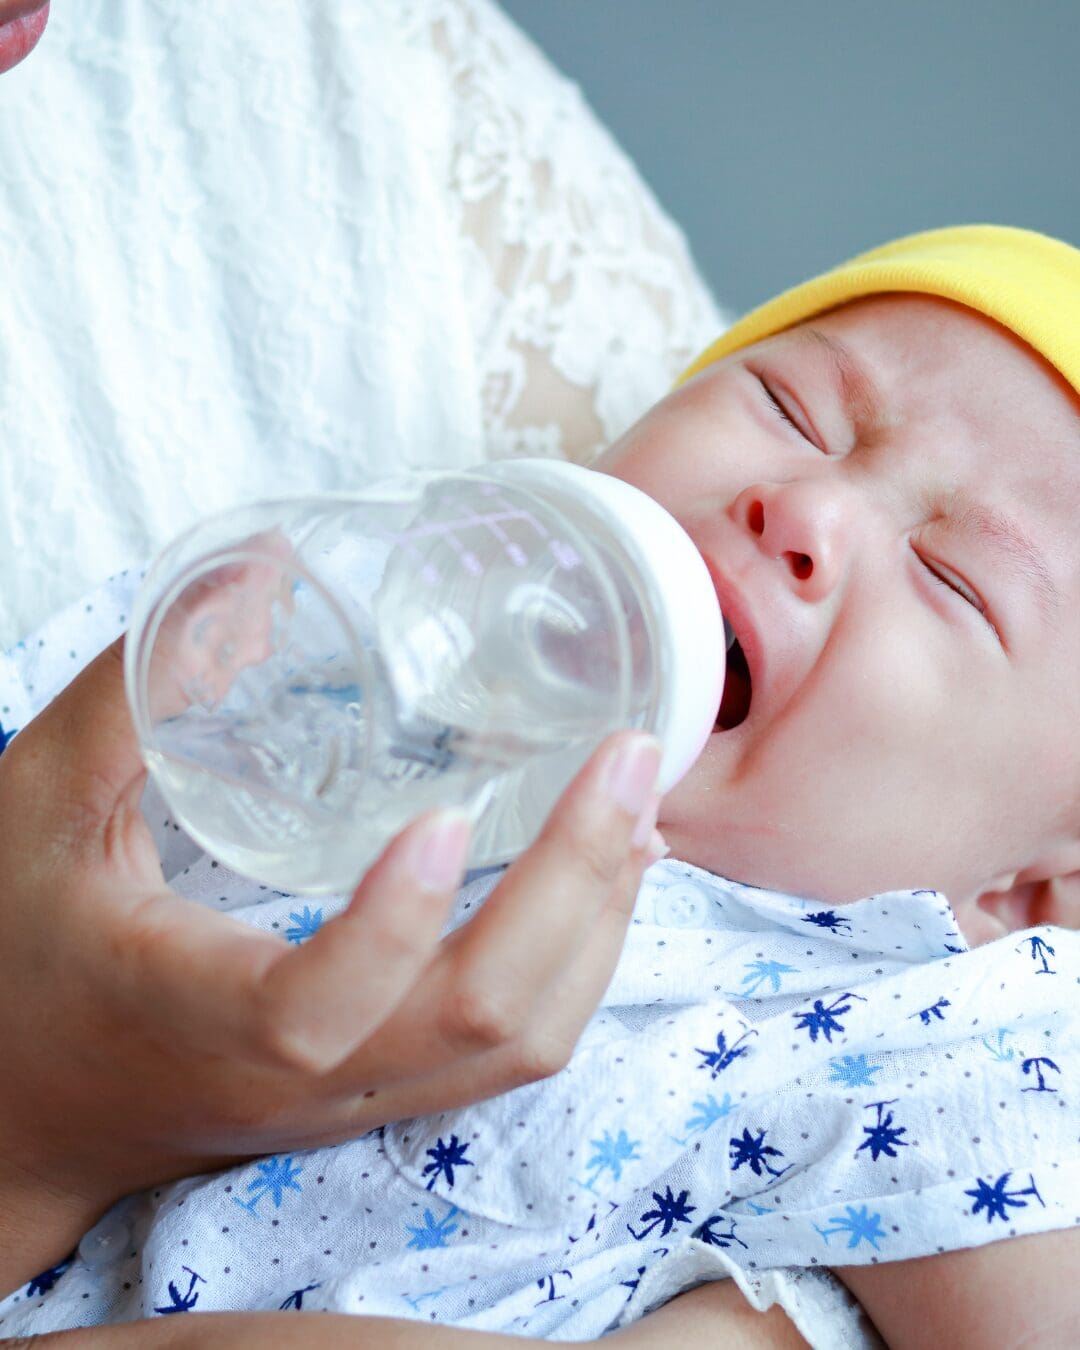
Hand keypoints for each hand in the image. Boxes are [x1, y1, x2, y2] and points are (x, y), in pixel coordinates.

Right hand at [0, 638, 663, 1289]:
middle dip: (576, 886)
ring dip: (600, 925)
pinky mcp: (385, 1092)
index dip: (393, 919)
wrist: (27, 1111)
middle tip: (629, 760)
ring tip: (638, 808)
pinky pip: (513, 1050)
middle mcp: (302, 1080)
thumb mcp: (40, 814)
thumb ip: (132, 699)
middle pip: (480, 1022)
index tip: (443, 810)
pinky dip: (581, 961)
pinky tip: (600, 879)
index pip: (320, 1005)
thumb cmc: (23, 954)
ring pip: (521, 1048)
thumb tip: (257, 581)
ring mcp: (357, 1099)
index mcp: (200, 1018)